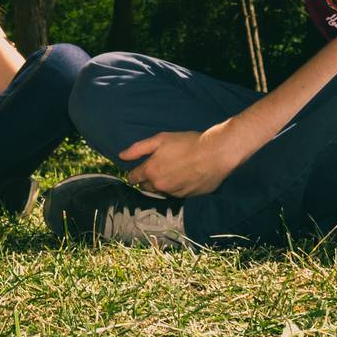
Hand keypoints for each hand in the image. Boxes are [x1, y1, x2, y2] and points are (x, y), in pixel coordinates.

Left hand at [117, 126, 240, 198]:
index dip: (133, 174)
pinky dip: (175, 187)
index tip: (136, 170)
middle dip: (147, 179)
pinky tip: (182, 176)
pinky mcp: (188, 197)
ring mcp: (174, 193)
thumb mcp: (159, 140)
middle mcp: (160, 186)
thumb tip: (121, 156)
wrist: (215, 153)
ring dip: (161, 184)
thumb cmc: (186, 143)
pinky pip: (175, 194)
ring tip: (171, 171)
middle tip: (155, 168)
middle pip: (146, 187)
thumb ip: (138, 149)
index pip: (133, 178)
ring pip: (161, 191)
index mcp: (151, 172)